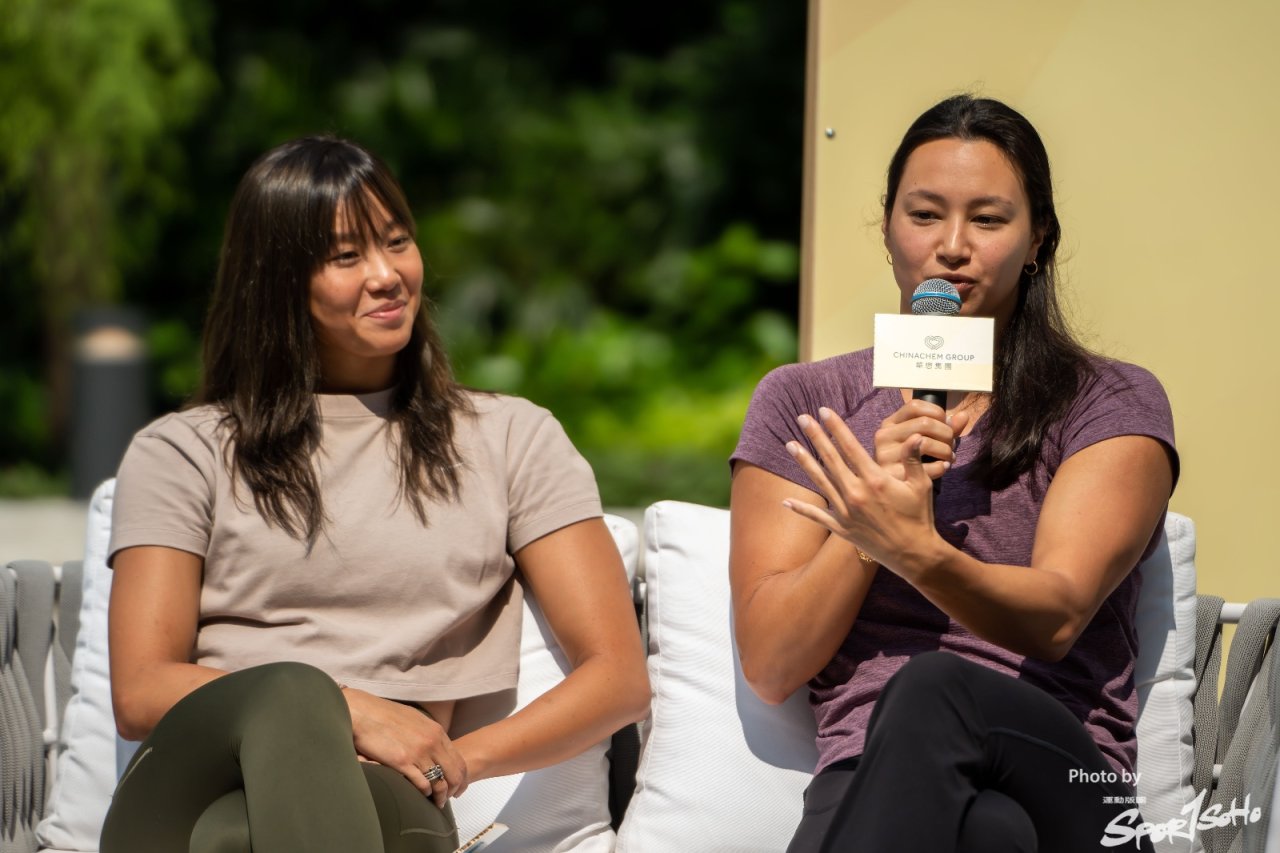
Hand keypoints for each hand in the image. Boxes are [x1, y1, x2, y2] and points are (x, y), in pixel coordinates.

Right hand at [343, 688, 467, 806]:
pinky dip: (424, 793)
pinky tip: (421, 795)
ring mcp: (418, 753)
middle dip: (454, 790)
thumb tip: (434, 749)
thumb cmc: (385, 715)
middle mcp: (432, 742)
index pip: (459, 760)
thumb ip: (428, 734)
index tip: (456, 788)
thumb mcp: (415, 719)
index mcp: (436, 731)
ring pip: (440, 782)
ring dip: (440, 796)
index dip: (460, 778)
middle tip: (448, 799)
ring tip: (436, 803)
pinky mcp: (402, 762)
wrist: (363, 712)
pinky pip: (422, 784)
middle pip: (455, 774)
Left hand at [783, 407, 940, 574]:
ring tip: (790, 444)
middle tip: (801, 418)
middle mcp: (856, 493)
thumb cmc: (919, 517)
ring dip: (804, 462)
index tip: (824, 411)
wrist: (914, 555)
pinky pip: (818, 516)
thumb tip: (914, 435)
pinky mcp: (842, 529)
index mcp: (875, 480)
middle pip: (830, 459)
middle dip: (815, 436)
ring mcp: (846, 512)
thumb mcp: (921, 486)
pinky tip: (785, 501)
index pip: (850, 446)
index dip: (836, 427)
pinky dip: (801, 509)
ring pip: (820, 481)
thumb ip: (913, 459)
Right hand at [874, 398, 969, 480]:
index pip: (915, 406)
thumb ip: (945, 427)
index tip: (946, 424)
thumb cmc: (913, 460)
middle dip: (946, 433)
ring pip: (925, 443)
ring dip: (945, 450)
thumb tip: (964, 415)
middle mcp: (883, 435)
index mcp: (890, 423)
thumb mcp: (925, 439)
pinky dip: (941, 467)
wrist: (895, 491)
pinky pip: (925, 466)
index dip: (937, 412)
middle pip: (924, 423)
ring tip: (949, 457)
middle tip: (951, 445)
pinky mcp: (892, 474)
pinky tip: (943, 468)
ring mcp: (885, 455)